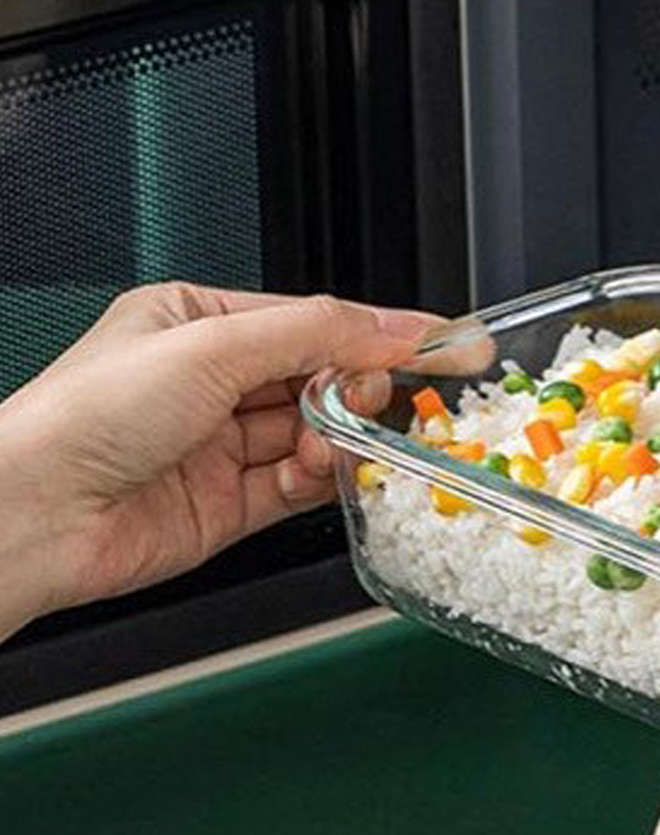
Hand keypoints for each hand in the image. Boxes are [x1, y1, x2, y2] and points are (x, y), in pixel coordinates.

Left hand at [0, 282, 440, 640]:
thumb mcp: (215, 346)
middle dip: (357, 386)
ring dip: (340, 436)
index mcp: (196, 322)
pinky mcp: (225, 504)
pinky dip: (322, 478)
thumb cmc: (84, 417)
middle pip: (320, 376)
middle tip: (377, 394)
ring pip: (316, 432)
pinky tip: (323, 470)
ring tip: (341, 440)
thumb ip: (318, 332)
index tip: (444, 343)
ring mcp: (217, 445)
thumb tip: (395, 327)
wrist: (33, 515)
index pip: (312, 320)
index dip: (379, 331)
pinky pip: (298, 484)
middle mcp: (208, 381)